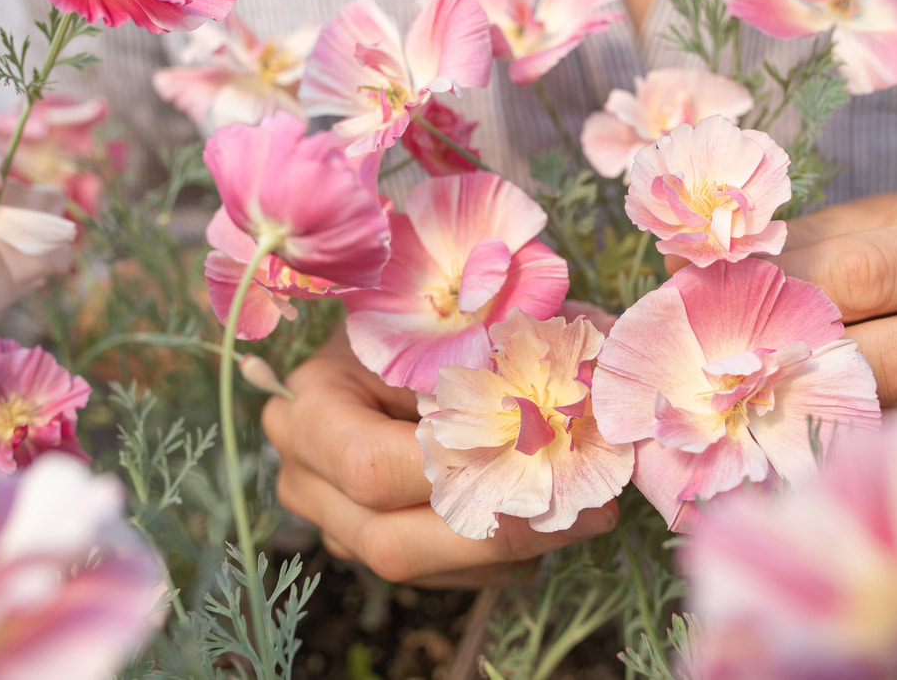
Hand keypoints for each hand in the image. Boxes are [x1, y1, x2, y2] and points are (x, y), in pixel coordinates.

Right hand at [261, 328, 617, 587]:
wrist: (390, 337)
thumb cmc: (424, 321)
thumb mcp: (448, 324)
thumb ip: (489, 360)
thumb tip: (572, 399)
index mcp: (310, 409)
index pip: (371, 467)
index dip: (461, 473)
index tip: (548, 459)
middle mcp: (305, 476)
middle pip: (391, 541)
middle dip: (500, 534)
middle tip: (591, 512)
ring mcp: (332, 521)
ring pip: (419, 567)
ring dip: (509, 551)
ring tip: (583, 514)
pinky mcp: (367, 544)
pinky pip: (436, 574)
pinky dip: (496, 555)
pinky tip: (543, 518)